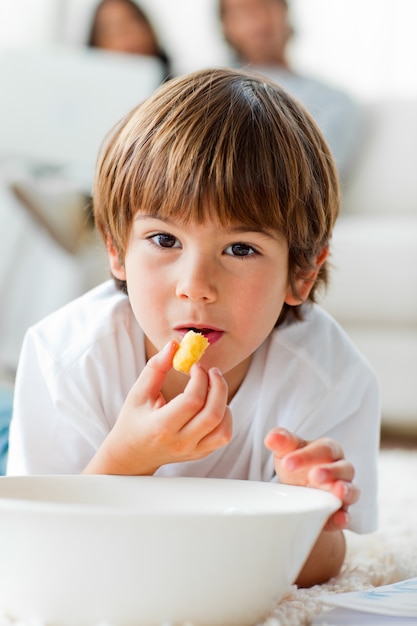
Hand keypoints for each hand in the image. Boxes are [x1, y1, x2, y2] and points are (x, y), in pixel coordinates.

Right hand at [85, 341, 231, 474]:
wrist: (132, 455)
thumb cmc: (133, 421)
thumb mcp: (138, 393)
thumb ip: (156, 367)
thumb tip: (173, 345)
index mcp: (161, 427)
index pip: (192, 401)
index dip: (199, 378)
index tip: (195, 366)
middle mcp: (180, 442)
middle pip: (213, 414)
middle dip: (219, 386)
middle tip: (212, 371)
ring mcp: (193, 451)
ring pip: (224, 428)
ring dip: (224, 403)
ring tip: (213, 389)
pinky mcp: (201, 454)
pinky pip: (223, 436)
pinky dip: (225, 417)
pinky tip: (213, 405)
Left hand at [264, 427, 359, 530]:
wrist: (296, 491)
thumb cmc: (296, 465)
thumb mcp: (286, 451)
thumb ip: (281, 441)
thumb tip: (272, 438)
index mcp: (328, 449)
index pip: (323, 449)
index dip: (307, 455)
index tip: (288, 463)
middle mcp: (340, 469)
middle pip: (343, 468)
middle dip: (329, 472)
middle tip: (313, 476)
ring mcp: (343, 491)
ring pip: (351, 490)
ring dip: (344, 491)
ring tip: (336, 492)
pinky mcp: (341, 512)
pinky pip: (347, 515)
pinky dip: (343, 517)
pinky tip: (339, 518)